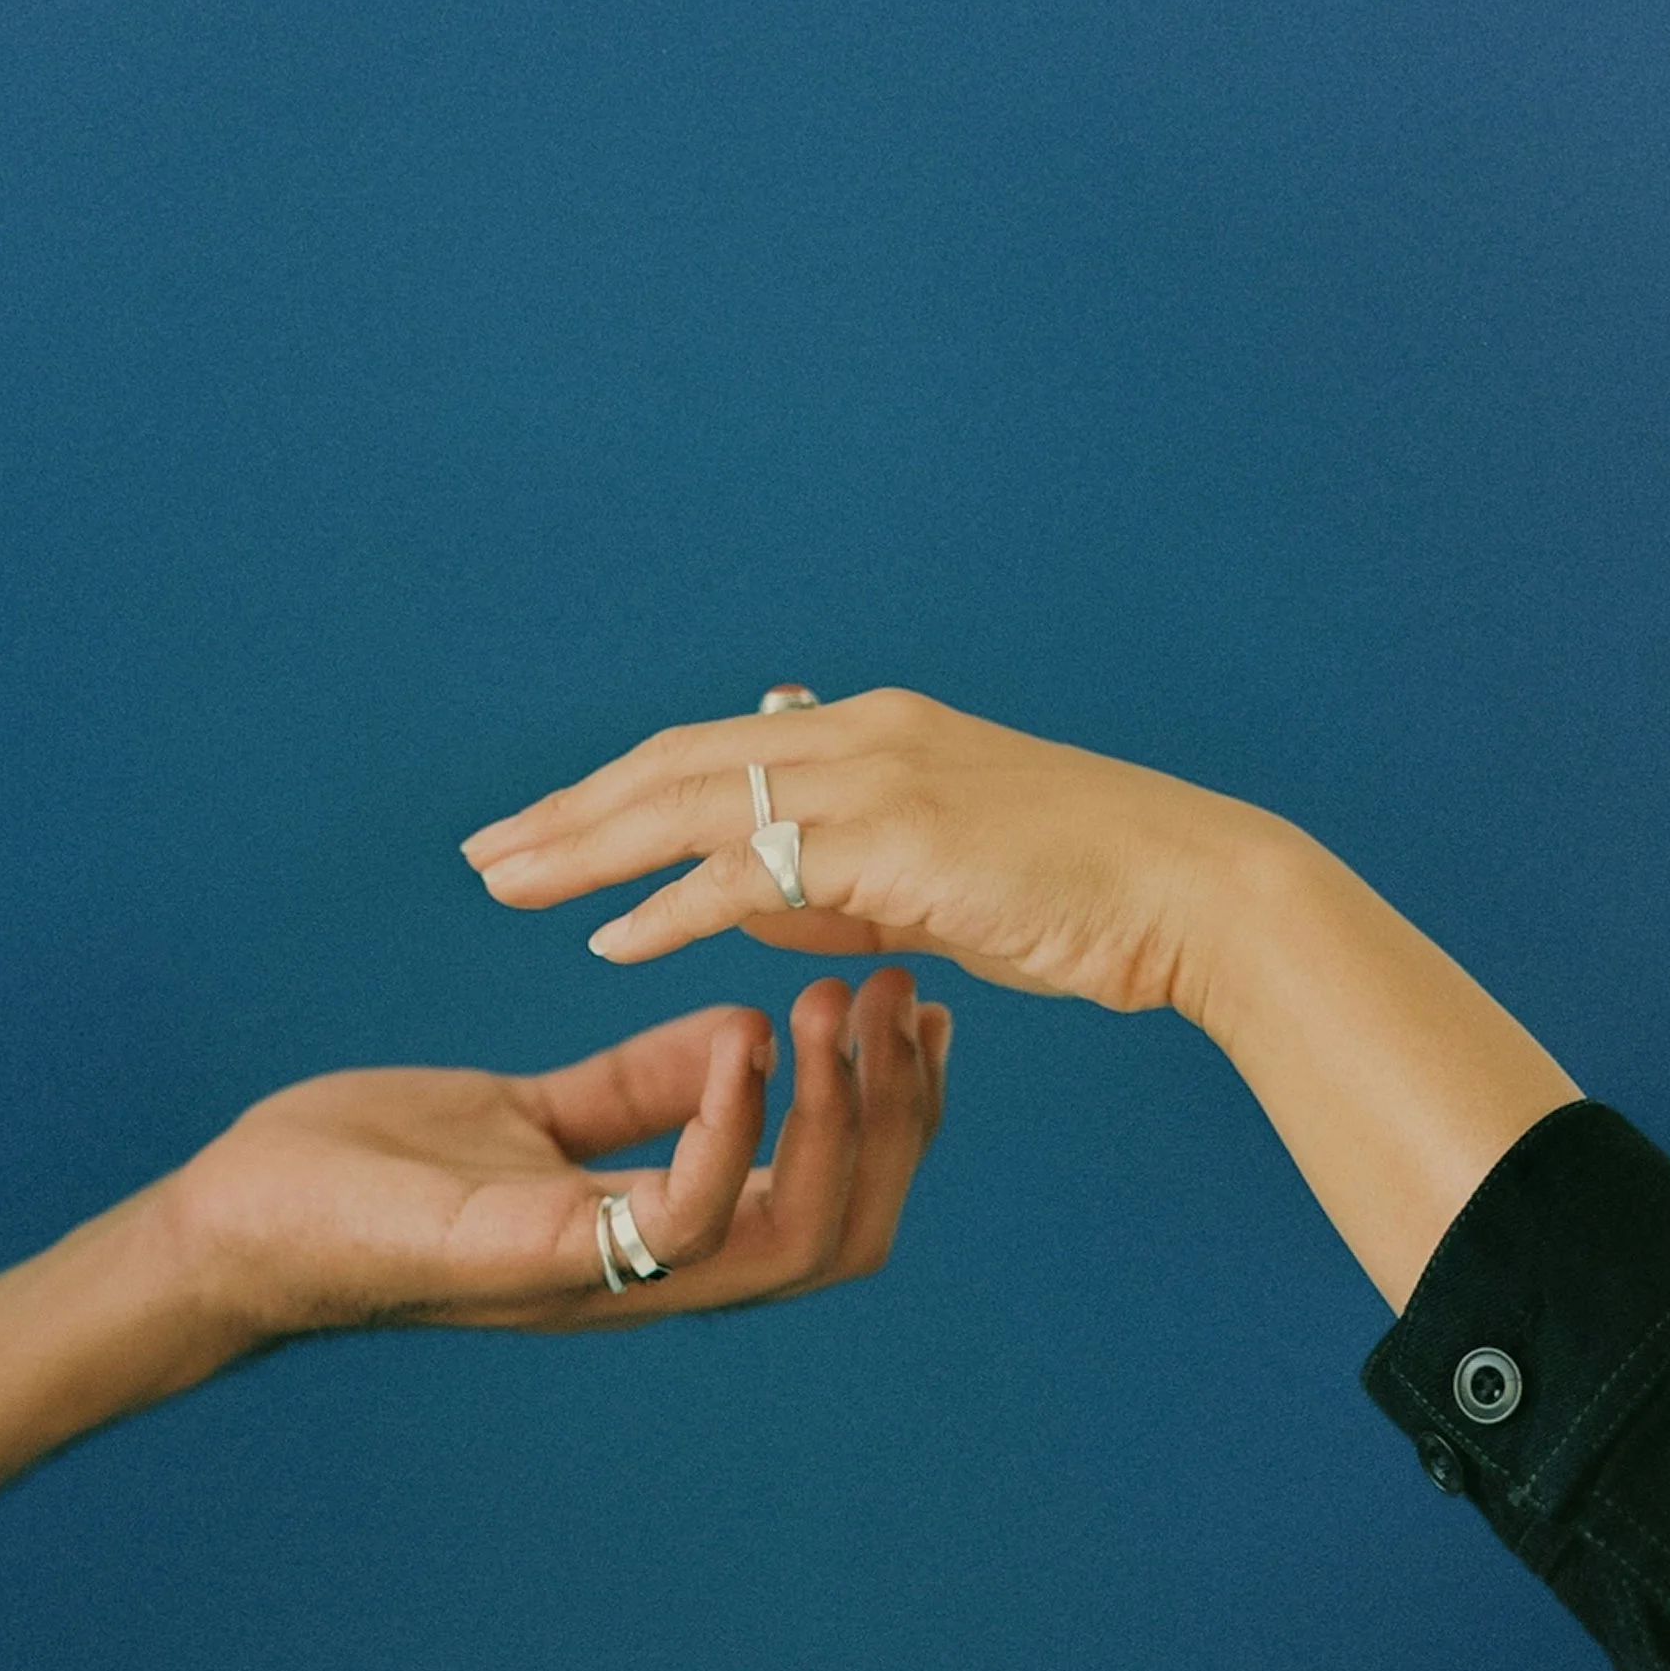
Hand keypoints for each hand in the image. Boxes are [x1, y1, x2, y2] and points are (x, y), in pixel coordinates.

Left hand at [157, 974, 948, 1348]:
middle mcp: (642, 1276)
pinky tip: (747, 1040)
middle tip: (907, 998)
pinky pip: (677, 1221)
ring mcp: (592, 1277)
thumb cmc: (366, 1175)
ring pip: (787, 1243)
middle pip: (838, 1242)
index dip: (897, 1123)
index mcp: (652, 1242)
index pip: (828, 1214)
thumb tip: (747, 1032)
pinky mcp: (528, 1259)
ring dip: (838, 1121)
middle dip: (898, 1122)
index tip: (918, 1010)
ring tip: (843, 1006)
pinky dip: (731, 1129)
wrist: (232, 1221)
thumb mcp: (530, 1111)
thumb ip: (638, 1085)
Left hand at [461, 686, 1266, 1019]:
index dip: (614, 792)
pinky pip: (751, 871)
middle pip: (674, 764)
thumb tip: (743, 904)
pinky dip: (670, 906)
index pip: (708, 751)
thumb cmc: (1078, 892)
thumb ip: (838, 881)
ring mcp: (876, 778)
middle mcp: (859, 733)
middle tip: (482, 852)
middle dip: (570, 811)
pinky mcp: (894, 841)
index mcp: (869, 730)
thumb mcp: (935, 878)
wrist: (1187, 892)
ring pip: (692, 804)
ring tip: (506, 887)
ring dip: (589, 849)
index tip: (541, 830)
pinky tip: (607, 940)